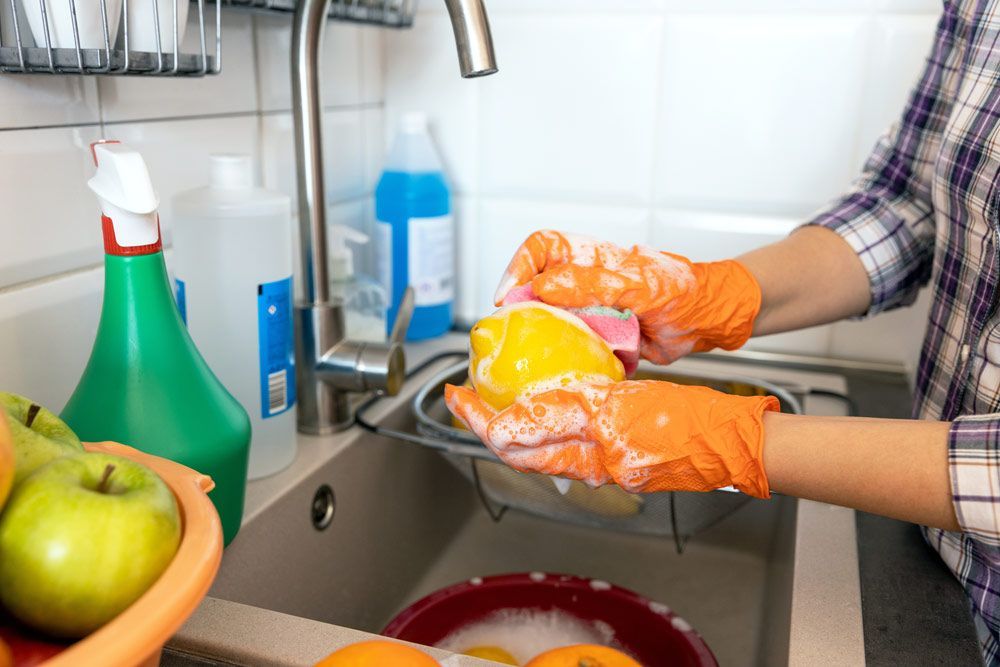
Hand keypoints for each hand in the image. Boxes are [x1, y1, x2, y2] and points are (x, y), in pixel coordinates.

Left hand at [445, 379, 778, 497]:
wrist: (731, 442)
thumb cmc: (687, 426)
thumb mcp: (617, 410)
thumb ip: (564, 414)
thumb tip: (509, 423)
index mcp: (584, 457)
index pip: (513, 443)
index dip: (478, 420)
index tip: (457, 396)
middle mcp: (587, 465)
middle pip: (521, 449)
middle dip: (487, 421)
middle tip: (466, 393)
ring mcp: (603, 461)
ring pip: (544, 446)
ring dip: (514, 422)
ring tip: (495, 394)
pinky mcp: (617, 453)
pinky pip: (571, 439)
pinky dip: (549, 420)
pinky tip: (547, 399)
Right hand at [495, 230, 761, 363]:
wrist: (707, 321)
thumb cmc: (681, 290)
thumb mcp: (637, 284)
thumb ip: (592, 284)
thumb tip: (544, 286)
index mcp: (587, 258)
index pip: (539, 249)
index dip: (517, 268)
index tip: (508, 298)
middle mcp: (581, 283)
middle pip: (534, 289)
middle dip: (519, 311)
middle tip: (511, 335)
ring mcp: (587, 312)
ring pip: (548, 323)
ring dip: (539, 340)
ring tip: (530, 359)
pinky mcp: (596, 339)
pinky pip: (569, 350)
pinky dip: (564, 361)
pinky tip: (561, 374)